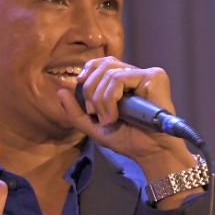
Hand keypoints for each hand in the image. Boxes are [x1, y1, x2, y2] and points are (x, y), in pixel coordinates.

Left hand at [56, 57, 197, 175]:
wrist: (149, 151)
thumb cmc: (127, 140)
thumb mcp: (94, 126)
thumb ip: (76, 111)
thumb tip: (60, 91)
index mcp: (124, 82)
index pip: (102, 63)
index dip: (88, 70)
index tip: (79, 85)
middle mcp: (135, 75)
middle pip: (103, 65)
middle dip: (90, 90)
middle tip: (94, 112)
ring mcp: (146, 75)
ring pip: (109, 73)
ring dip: (101, 100)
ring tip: (108, 119)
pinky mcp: (154, 77)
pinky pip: (120, 78)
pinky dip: (111, 98)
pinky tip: (115, 115)